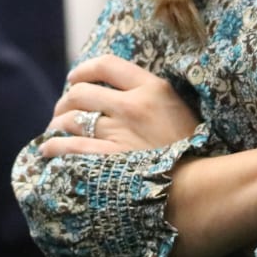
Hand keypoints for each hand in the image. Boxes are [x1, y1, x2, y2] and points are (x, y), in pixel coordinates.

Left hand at [40, 55, 198, 158]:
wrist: (208, 192)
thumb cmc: (196, 155)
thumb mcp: (181, 114)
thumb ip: (153, 100)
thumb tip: (119, 94)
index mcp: (154, 90)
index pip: (107, 65)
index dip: (84, 69)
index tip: (74, 77)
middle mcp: (133, 107)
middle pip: (81, 93)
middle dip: (65, 101)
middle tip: (60, 111)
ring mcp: (120, 134)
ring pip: (72, 119)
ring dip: (56, 124)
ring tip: (53, 131)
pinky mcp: (110, 161)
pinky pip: (70, 147)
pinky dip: (54, 146)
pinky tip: (48, 150)